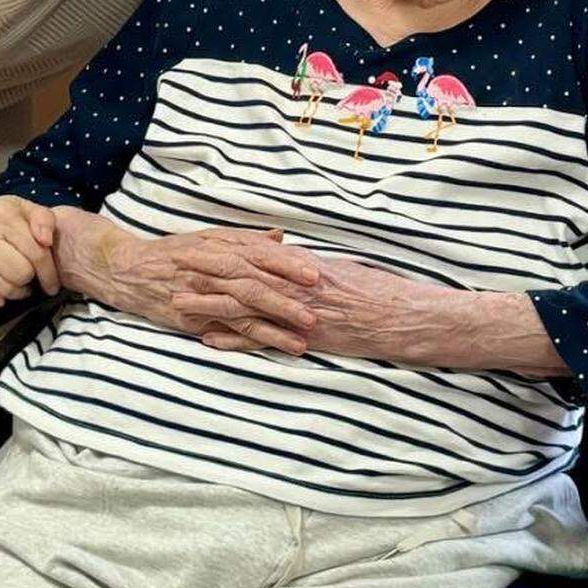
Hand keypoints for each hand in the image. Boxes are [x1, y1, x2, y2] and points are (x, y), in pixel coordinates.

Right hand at [0, 195, 60, 308]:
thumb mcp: (23, 209)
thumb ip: (44, 219)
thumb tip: (46, 240)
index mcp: (3, 214)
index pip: (37, 253)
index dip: (49, 272)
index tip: (52, 281)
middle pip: (21, 273)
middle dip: (30, 280)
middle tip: (29, 278)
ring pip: (3, 287)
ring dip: (15, 292)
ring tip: (16, 285)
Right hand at [52, 209, 321, 354]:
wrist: (129, 270)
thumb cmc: (175, 253)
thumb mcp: (210, 239)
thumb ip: (245, 240)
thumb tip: (280, 237)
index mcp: (219, 249)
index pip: (259, 256)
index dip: (288, 266)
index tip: (315, 274)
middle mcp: (211, 271)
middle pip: (253, 285)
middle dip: (285, 300)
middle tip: (315, 313)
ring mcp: (200, 297)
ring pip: (241, 313)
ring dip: (272, 328)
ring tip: (301, 341)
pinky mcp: (191, 320)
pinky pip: (222, 332)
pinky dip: (245, 341)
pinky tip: (267, 349)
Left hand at [197, 257, 568, 374]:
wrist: (414, 317)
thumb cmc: (387, 294)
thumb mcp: (349, 273)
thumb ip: (318, 272)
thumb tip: (296, 266)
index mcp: (309, 268)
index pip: (258, 256)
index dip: (224, 252)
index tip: (196, 246)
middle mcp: (302, 286)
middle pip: (244, 274)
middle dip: (206, 270)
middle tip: (173, 263)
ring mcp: (304, 312)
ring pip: (249, 304)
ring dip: (210, 304)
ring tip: (177, 302)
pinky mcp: (310, 338)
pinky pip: (268, 339)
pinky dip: (237, 340)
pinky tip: (209, 342)